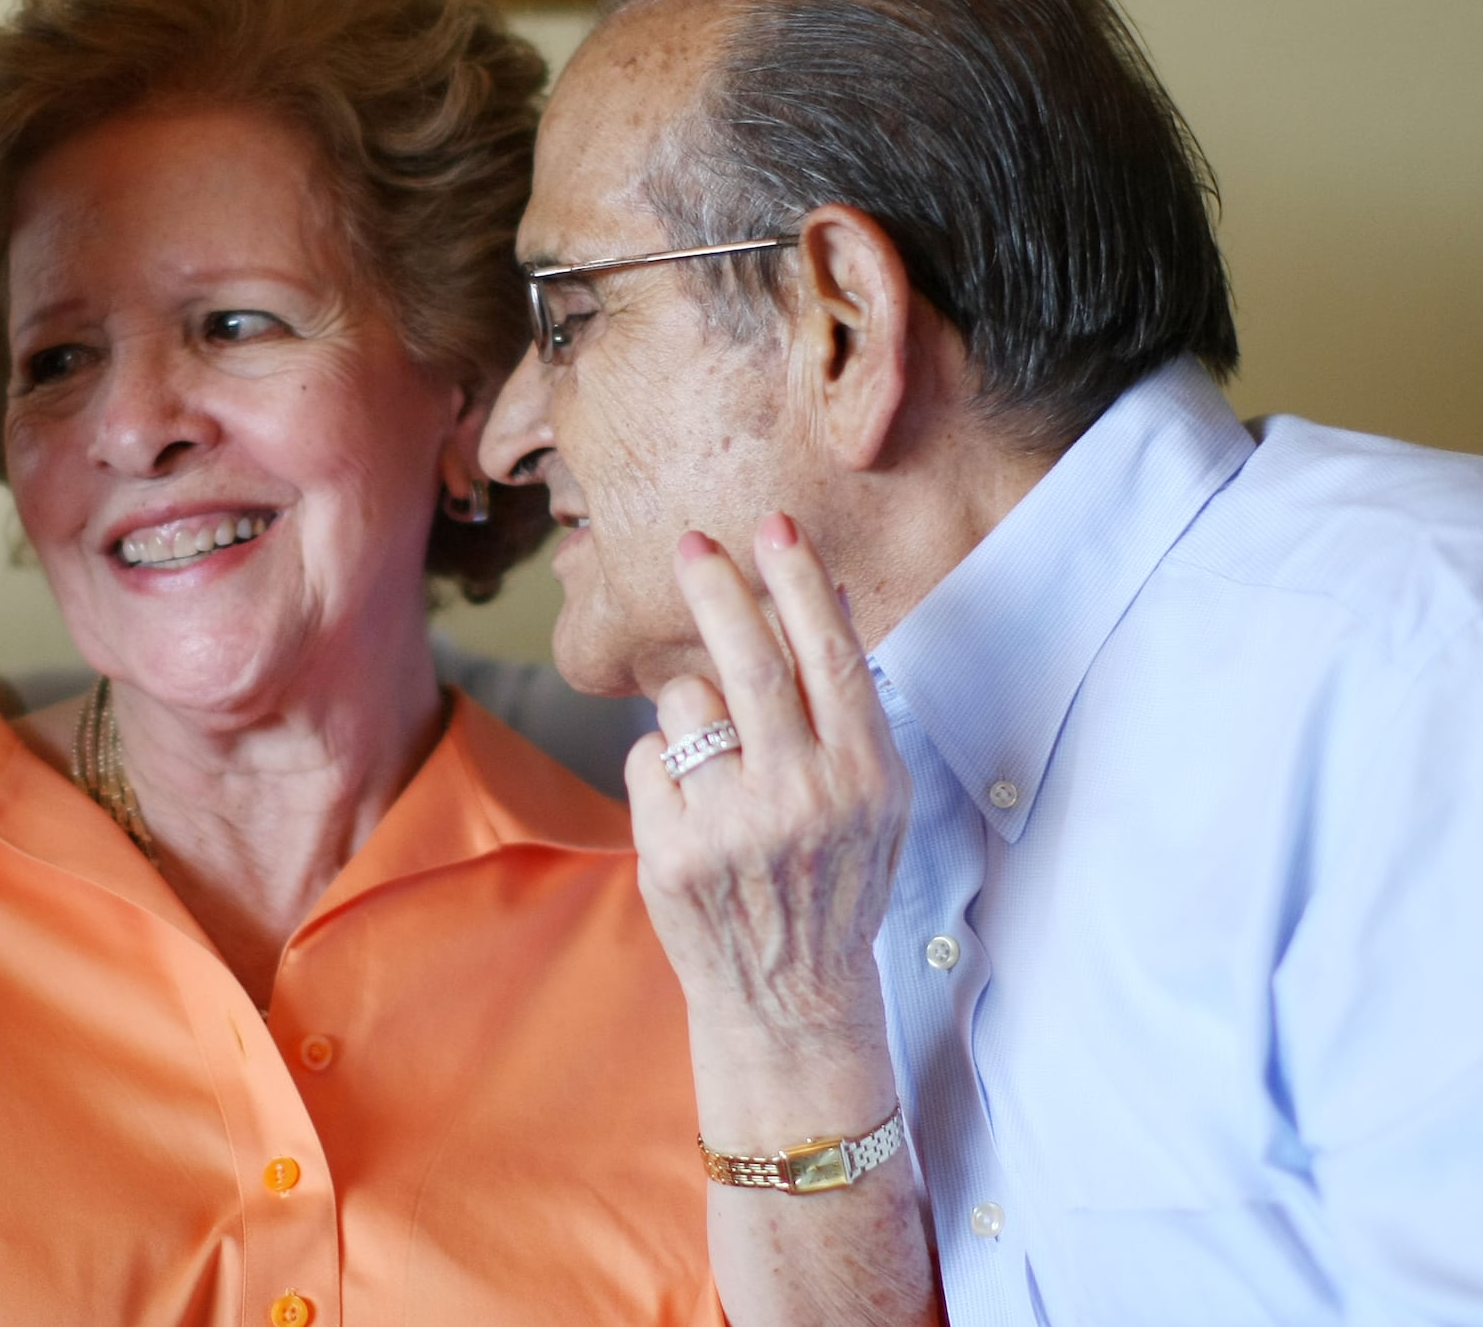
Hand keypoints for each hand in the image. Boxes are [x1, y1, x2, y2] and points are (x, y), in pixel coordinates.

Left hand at [624, 515, 908, 1090]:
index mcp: (865, 779)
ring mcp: (735, 829)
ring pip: (686, 704)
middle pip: (750, 665)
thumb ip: (850, 711)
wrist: (791, 998)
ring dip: (689, 706)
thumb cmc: (832, 879)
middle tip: (691, 543)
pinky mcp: (673, 854)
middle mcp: (804, 800)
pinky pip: (648, 758)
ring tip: (716, 759)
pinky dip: (661, 767)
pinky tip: (691, 811)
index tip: (775, 525)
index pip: (831, 659)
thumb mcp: (874, 801)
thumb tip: (826, 595)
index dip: (801, 584)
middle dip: (719, 591)